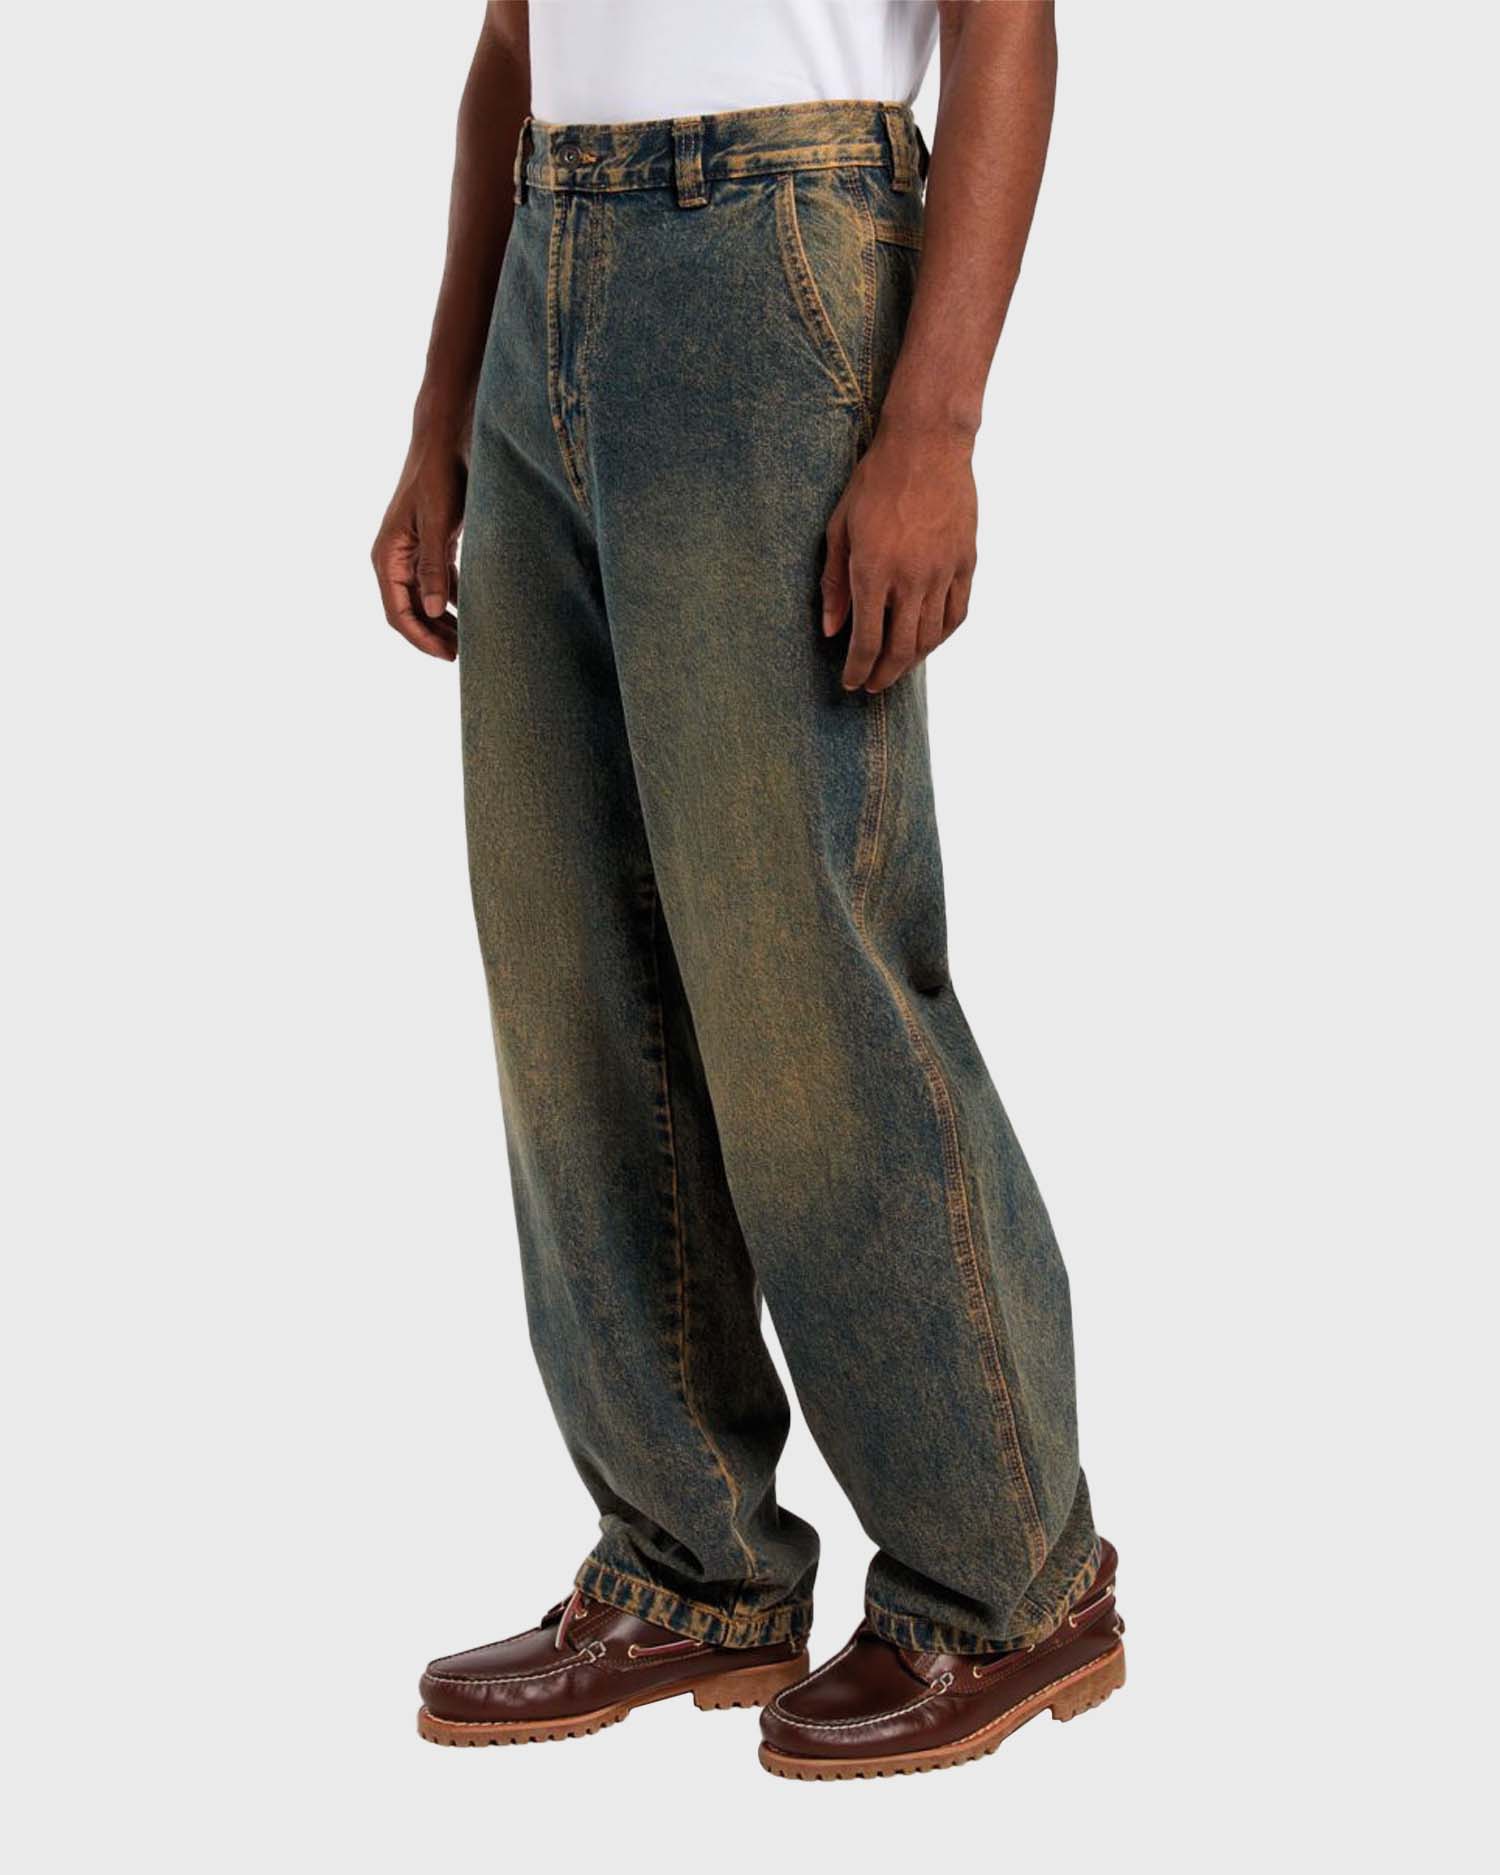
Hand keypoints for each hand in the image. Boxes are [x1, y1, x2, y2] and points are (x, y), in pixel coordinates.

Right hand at [372, 440, 466, 659]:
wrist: (446, 439)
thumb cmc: (439, 476)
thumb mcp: (438, 523)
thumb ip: (434, 567)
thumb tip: (431, 610)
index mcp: (388, 556)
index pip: (398, 612)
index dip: (421, 638)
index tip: (448, 656)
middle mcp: (395, 558)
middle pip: (410, 611)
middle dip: (433, 635)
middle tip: (463, 656)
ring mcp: (413, 552)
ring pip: (425, 600)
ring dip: (444, 621)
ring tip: (470, 640)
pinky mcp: (432, 544)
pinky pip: (439, 583)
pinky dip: (454, 600)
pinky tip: (473, 612)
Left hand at [820, 424, 977, 692]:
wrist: (927, 446)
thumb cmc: (874, 483)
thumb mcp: (839, 529)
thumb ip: (834, 583)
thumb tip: (831, 630)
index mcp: (874, 572)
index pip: (866, 641)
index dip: (858, 669)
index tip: (851, 683)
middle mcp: (911, 579)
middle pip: (901, 649)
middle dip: (884, 675)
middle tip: (873, 686)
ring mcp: (942, 572)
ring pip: (931, 637)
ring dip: (913, 662)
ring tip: (897, 668)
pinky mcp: (965, 563)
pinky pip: (957, 614)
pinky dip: (942, 636)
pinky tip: (929, 642)